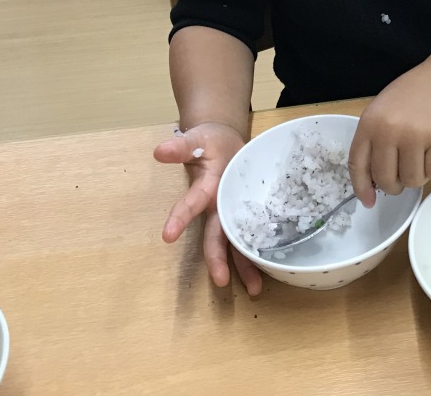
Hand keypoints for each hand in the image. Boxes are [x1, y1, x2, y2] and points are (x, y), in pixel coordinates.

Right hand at [154, 122, 262, 293]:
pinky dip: (258, 252)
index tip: (167, 235)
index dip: (180, 218)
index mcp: (204, 189)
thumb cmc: (208, 141)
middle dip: (216, 258)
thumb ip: (180, 147)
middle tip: (220, 281)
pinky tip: (271, 269)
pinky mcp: (246, 211)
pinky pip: (252, 234)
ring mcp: (230, 212)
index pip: (190, 204)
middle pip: (214, 236)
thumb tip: (159, 151)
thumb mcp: (195, 139)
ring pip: (235, 243)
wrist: (222, 140)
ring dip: (243, 266)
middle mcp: (216, 207)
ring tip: (254, 291)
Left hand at [349, 63, 430, 206]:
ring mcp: (417, 136)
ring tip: (421, 156)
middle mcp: (390, 130)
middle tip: (402, 173)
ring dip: (417, 176)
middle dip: (394, 184)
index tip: (369, 201)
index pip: (358, 165)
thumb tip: (370, 190)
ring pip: (412, 181)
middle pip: (386, 180)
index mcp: (370, 123)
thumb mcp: (380, 114)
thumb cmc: (408, 99)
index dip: (362, 188)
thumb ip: (372, 145)